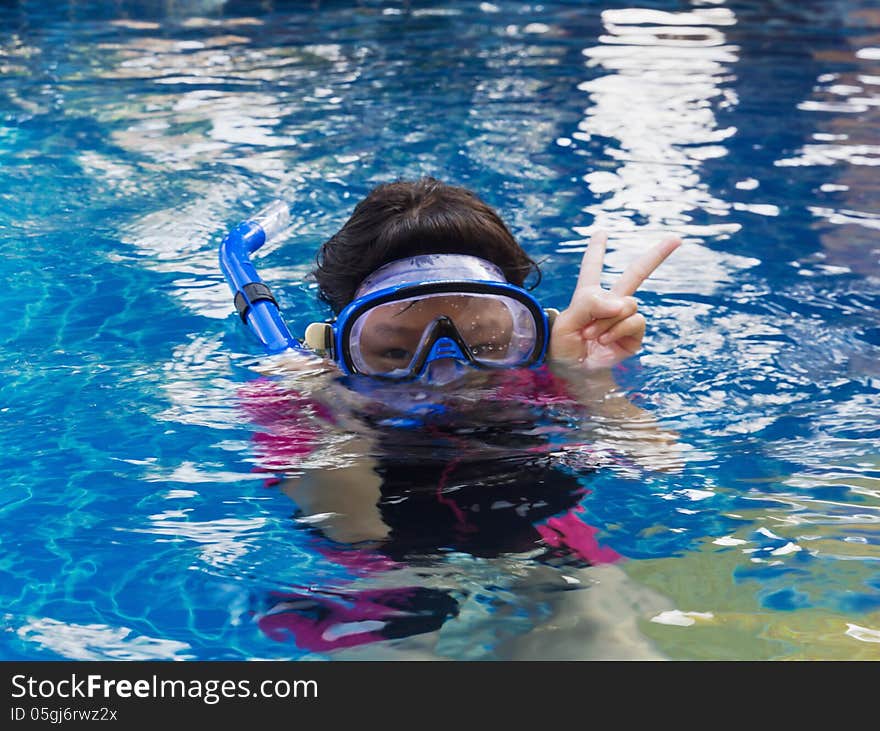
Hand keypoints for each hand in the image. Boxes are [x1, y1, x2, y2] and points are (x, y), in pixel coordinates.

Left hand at [548, 230, 680, 369]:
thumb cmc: (563, 348)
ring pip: (628, 304)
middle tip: (677, 238)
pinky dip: (617, 329)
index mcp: (588, 295)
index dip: (597, 250)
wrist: (574, 373)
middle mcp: (610, 304)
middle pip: (636, 273)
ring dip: (606, 320)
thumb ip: (590, 304)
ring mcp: (624, 319)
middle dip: (657, 255)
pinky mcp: (634, 335)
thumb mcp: (567, 321)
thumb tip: (623, 304)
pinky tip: (604, 340)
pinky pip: (634, 321)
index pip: (593, 268)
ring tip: (591, 335)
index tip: (601, 232)